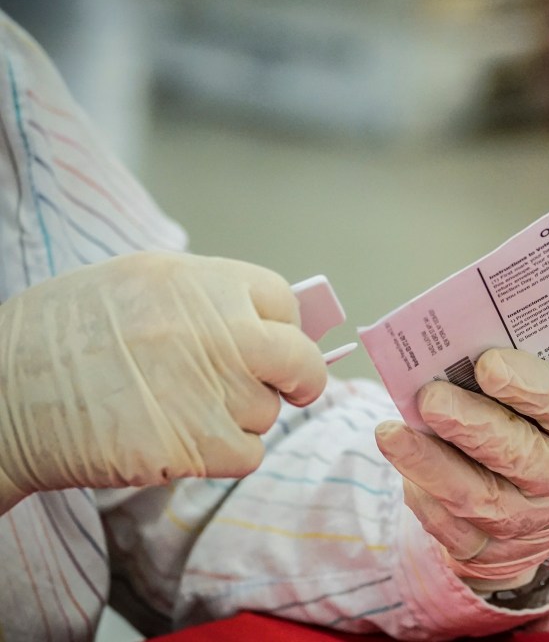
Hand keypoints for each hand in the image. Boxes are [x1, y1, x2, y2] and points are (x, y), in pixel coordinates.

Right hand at [0, 252, 326, 512]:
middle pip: (299, 359)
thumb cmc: (57, 338)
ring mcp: (209, 389)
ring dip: (241, 418)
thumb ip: (203, 299)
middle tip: (297, 389)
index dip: (282, 325)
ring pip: (266, 412)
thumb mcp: (134, 284)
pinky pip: (247, 454)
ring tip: (183, 410)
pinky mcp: (195, 445)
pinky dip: (224, 456)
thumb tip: (262, 322)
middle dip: (303, 378)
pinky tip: (180, 441)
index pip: (281, 300)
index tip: (277, 342)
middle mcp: (215, 331)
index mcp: (198, 281)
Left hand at [375, 348, 548, 592]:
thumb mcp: (548, 398)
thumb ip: (516, 376)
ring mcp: (535, 525)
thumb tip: (454, 350)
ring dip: (431, 464)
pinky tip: (405, 469)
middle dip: (471, 426)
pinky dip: (425, 499)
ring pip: (480, 499)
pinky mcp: (495, 556)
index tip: (487, 364)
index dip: (529, 387)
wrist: (544, 502)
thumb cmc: (538, 425)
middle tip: (431, 397)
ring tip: (391, 434)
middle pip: (521, 456)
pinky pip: (454, 532)